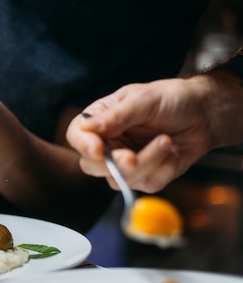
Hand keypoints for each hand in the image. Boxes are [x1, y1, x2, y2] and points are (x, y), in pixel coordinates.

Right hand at [66, 77, 211, 192]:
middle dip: (114, 164)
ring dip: (147, 163)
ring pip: (120, 179)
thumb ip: (116, 116)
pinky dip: (164, 169)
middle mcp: (108, 143)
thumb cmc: (172, 99)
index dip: (83, 146)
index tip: (98, 150)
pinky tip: (173, 152)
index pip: (77, 136)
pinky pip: (147, 184)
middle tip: (132, 157)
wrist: (206, 114)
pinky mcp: (146, 176)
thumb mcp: (144, 100)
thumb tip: (88, 127)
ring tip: (165, 141)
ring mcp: (125, 162)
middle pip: (91, 166)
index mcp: (101, 120)